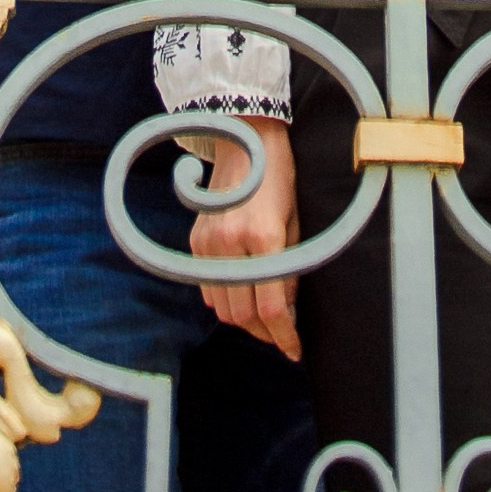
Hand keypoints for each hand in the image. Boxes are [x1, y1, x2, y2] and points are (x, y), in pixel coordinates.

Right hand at [189, 119, 299, 359]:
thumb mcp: (295, 223)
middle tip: (280, 335)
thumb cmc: (279, 179)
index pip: (272, 308)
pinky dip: (224, 298)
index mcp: (265, 238)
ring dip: (243, 319)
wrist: (245, 140)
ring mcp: (209, 242)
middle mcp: (231, 243)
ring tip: (263, 317)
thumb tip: (287, 315)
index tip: (294, 350)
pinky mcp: (195, 240)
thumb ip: (289, 271)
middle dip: (263, 333)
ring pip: (222, 307)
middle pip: (242, 315)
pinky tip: (242, 293)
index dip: (284, 336)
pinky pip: (207, 287)